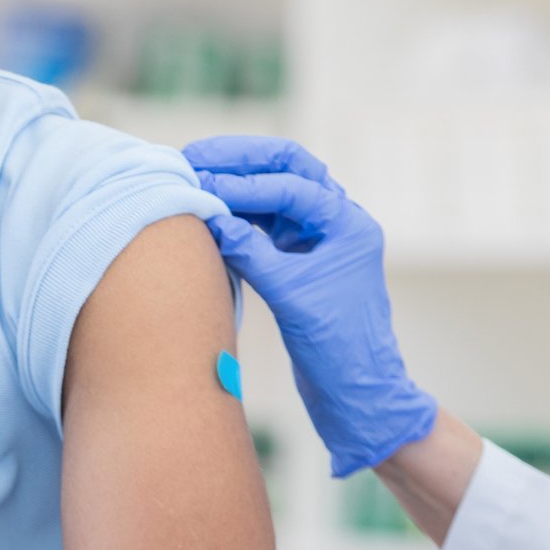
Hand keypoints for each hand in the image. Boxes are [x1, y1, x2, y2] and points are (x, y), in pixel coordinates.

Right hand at [183, 136, 435, 476]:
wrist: (356, 392)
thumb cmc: (337, 348)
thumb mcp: (292, 298)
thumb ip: (253, 254)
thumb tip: (211, 217)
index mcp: (348, 226)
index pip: (292, 187)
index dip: (245, 184)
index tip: (203, 186)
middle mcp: (336, 222)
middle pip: (288, 167)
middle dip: (242, 159)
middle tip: (195, 158)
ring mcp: (317, 238)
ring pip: (274, 190)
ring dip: (236, 181)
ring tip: (193, 176)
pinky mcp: (298, 257)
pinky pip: (264, 220)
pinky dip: (236, 211)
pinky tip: (207, 211)